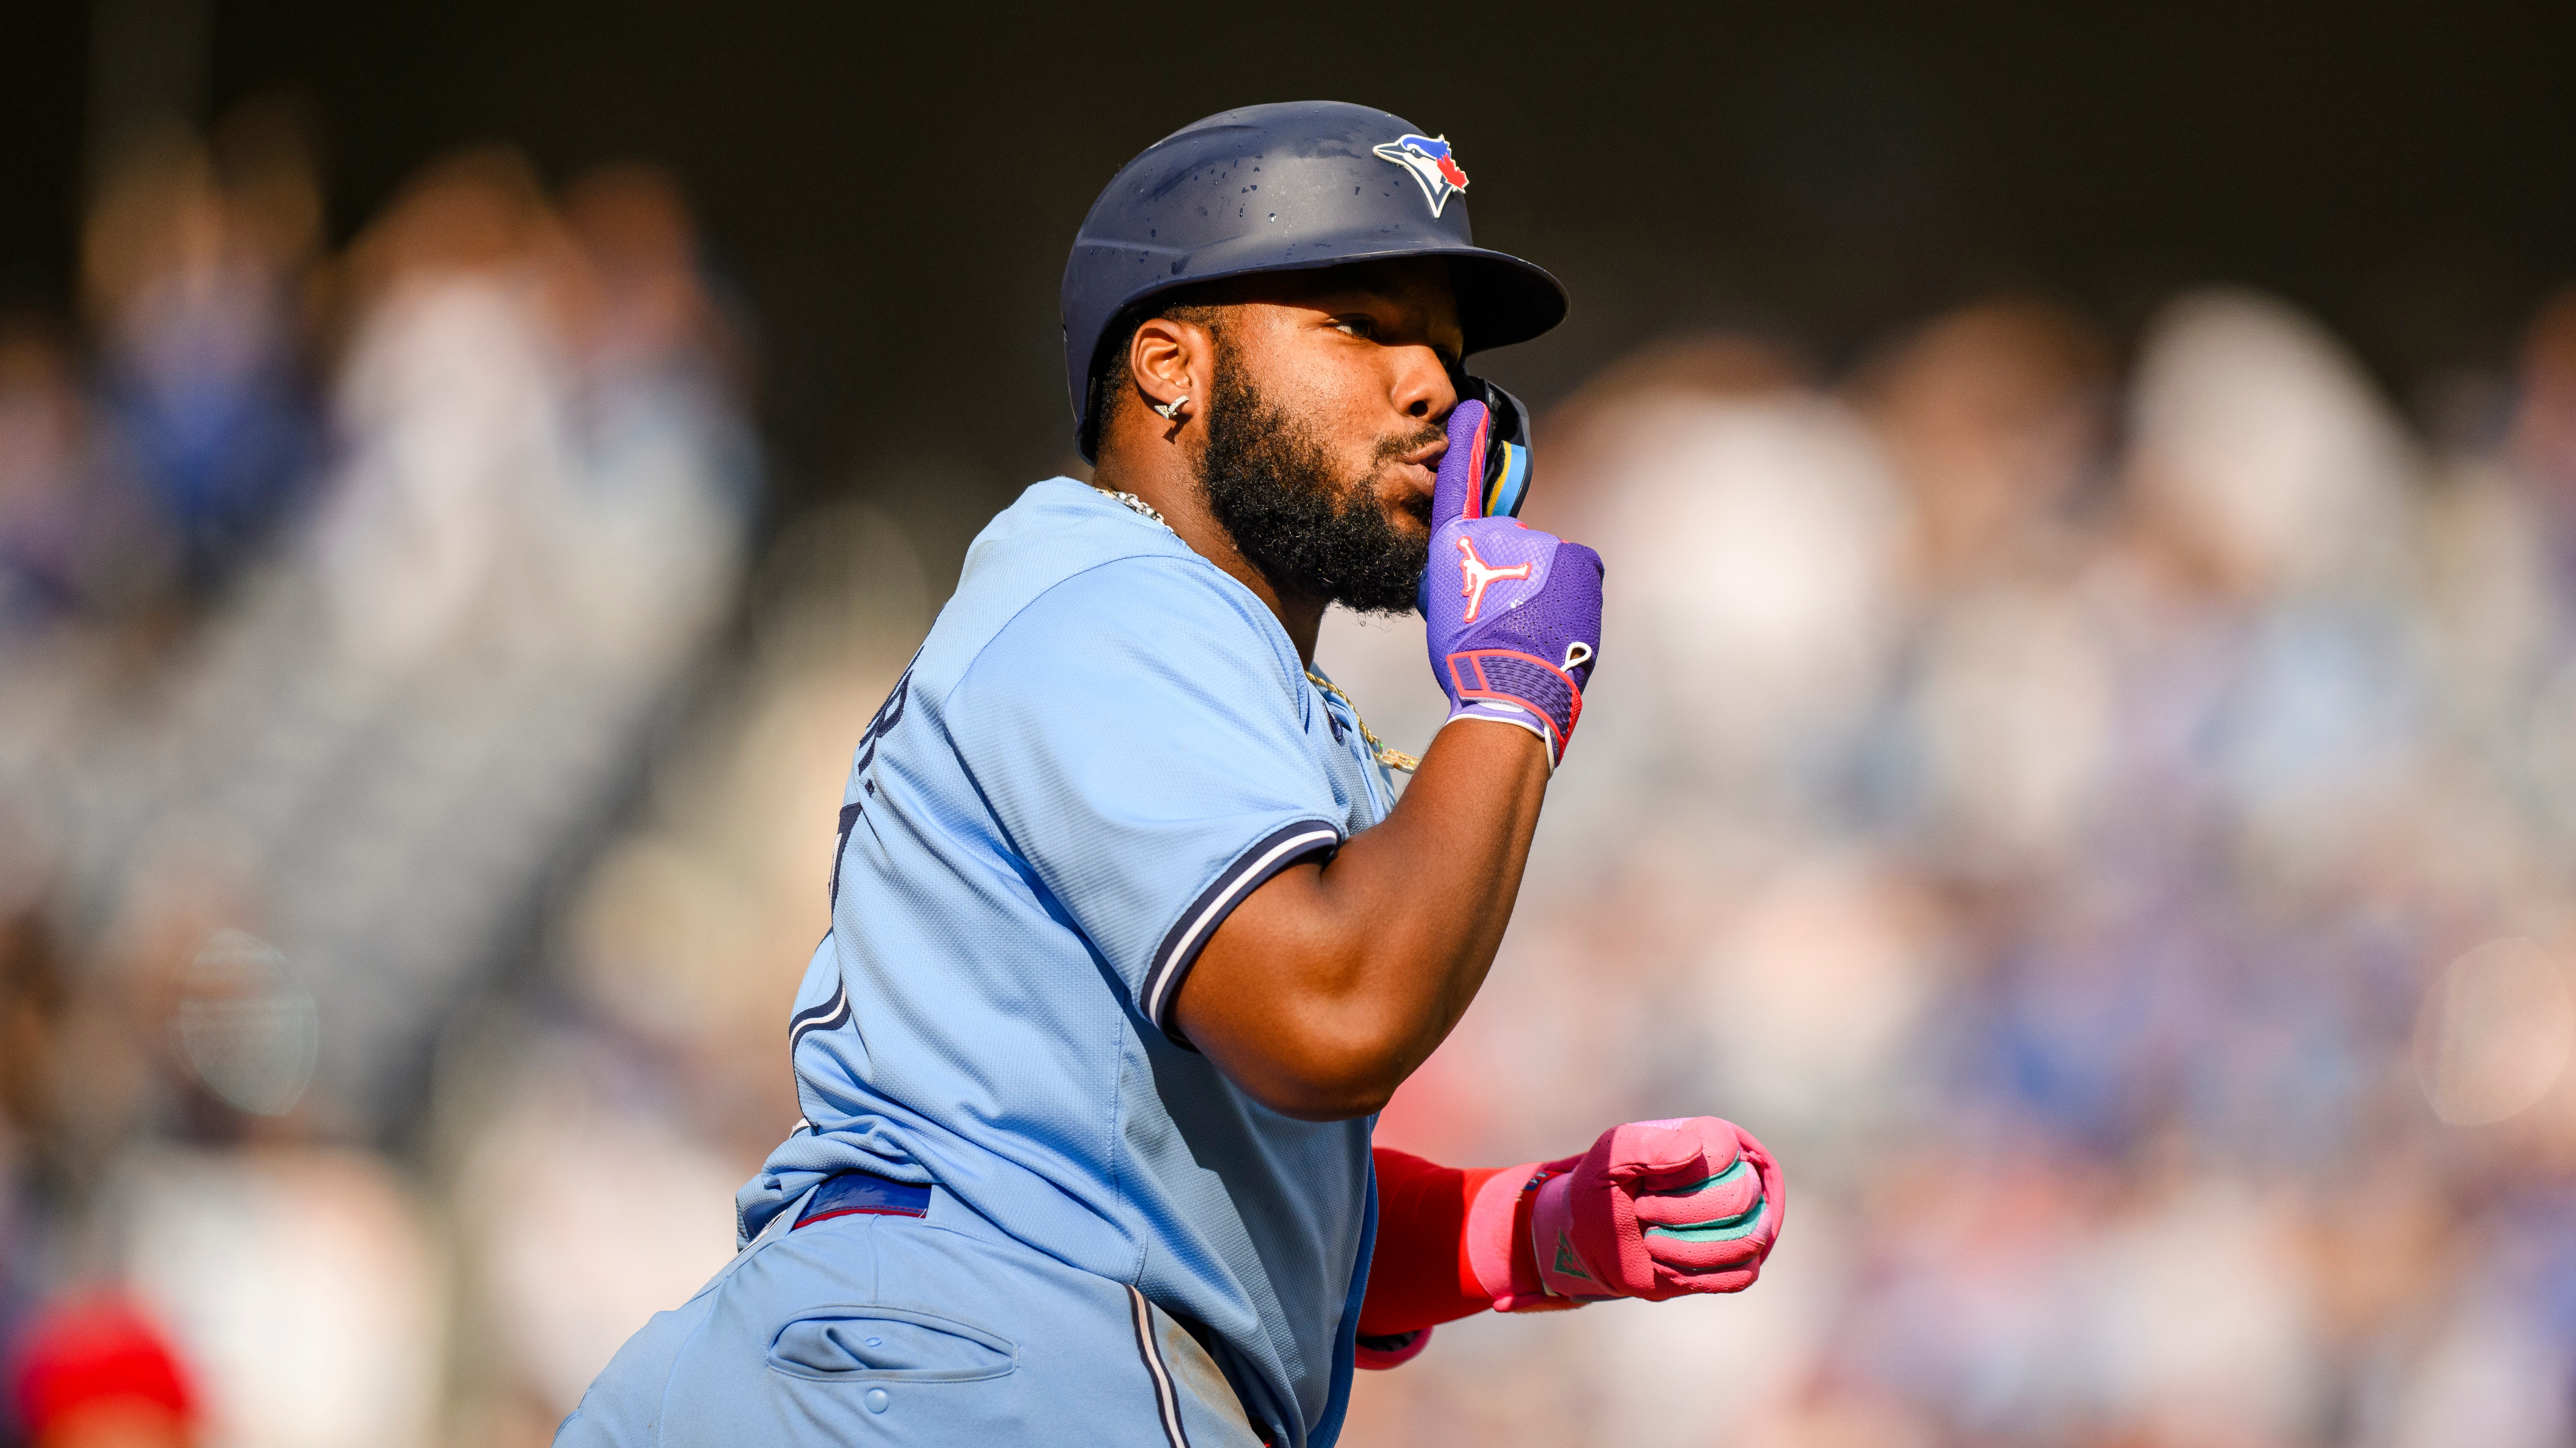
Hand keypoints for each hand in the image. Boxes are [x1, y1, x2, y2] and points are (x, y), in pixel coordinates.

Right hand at [1419, 400, 1602, 766]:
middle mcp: (1498, 532)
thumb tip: (1473, 569)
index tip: (1473, 411)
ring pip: (1545, 562)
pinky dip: (1571, 594)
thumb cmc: (1468, 659)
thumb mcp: (1442, 610)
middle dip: (1513, 572)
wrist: (1510, 688)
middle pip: (1511, 542)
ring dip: (1543, 588)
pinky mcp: (1579, 559)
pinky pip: (1576, 572)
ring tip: (1533, 629)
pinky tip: (1558, 623)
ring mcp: (1542, 543)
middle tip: (1506, 617)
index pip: (1459, 481)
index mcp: (1456, 543)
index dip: (1467, 444)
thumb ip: (1457, 576)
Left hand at [1466, 1116, 1782, 1309]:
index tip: (1649, 1180)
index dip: (1692, 1169)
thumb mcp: (1612, 1156)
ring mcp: (1732, 1226)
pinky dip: (1699, 1274)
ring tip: (1648, 1235)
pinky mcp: (1723, 1268)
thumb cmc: (1594, 1185)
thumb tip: (1701, 1150)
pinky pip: (1735, 1277)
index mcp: (1713, 1144)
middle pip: (1739, 1202)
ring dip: (1687, 1244)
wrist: (1580, 1231)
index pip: (1733, 1151)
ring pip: (1742, 1241)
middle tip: (1643, 1211)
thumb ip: (1651, 1146)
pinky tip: (1663, 1264)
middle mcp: (1732, 1181)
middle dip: (1687, 1211)